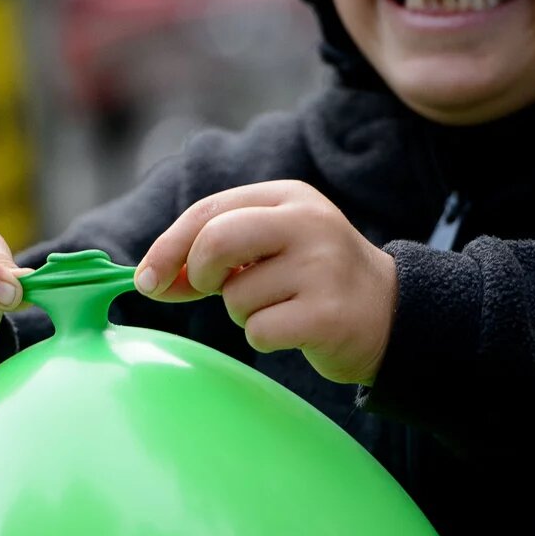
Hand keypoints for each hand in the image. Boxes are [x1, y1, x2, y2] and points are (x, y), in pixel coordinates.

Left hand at [135, 180, 396, 384]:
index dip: (167, 247)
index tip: (145, 279)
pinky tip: (294, 330)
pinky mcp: (328, 314)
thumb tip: (148, 280)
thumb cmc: (310, 279)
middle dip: (198, 273)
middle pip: (216, 241)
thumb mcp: (266, 249)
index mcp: (288, 197)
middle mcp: (308, 223)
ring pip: (235, 297)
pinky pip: (257, 331)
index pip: (208, 212)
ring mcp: (322, 267)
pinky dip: (263, 338)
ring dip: (242, 313)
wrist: (389, 313)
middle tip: (211, 289)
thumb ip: (211, 256)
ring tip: (281, 307)